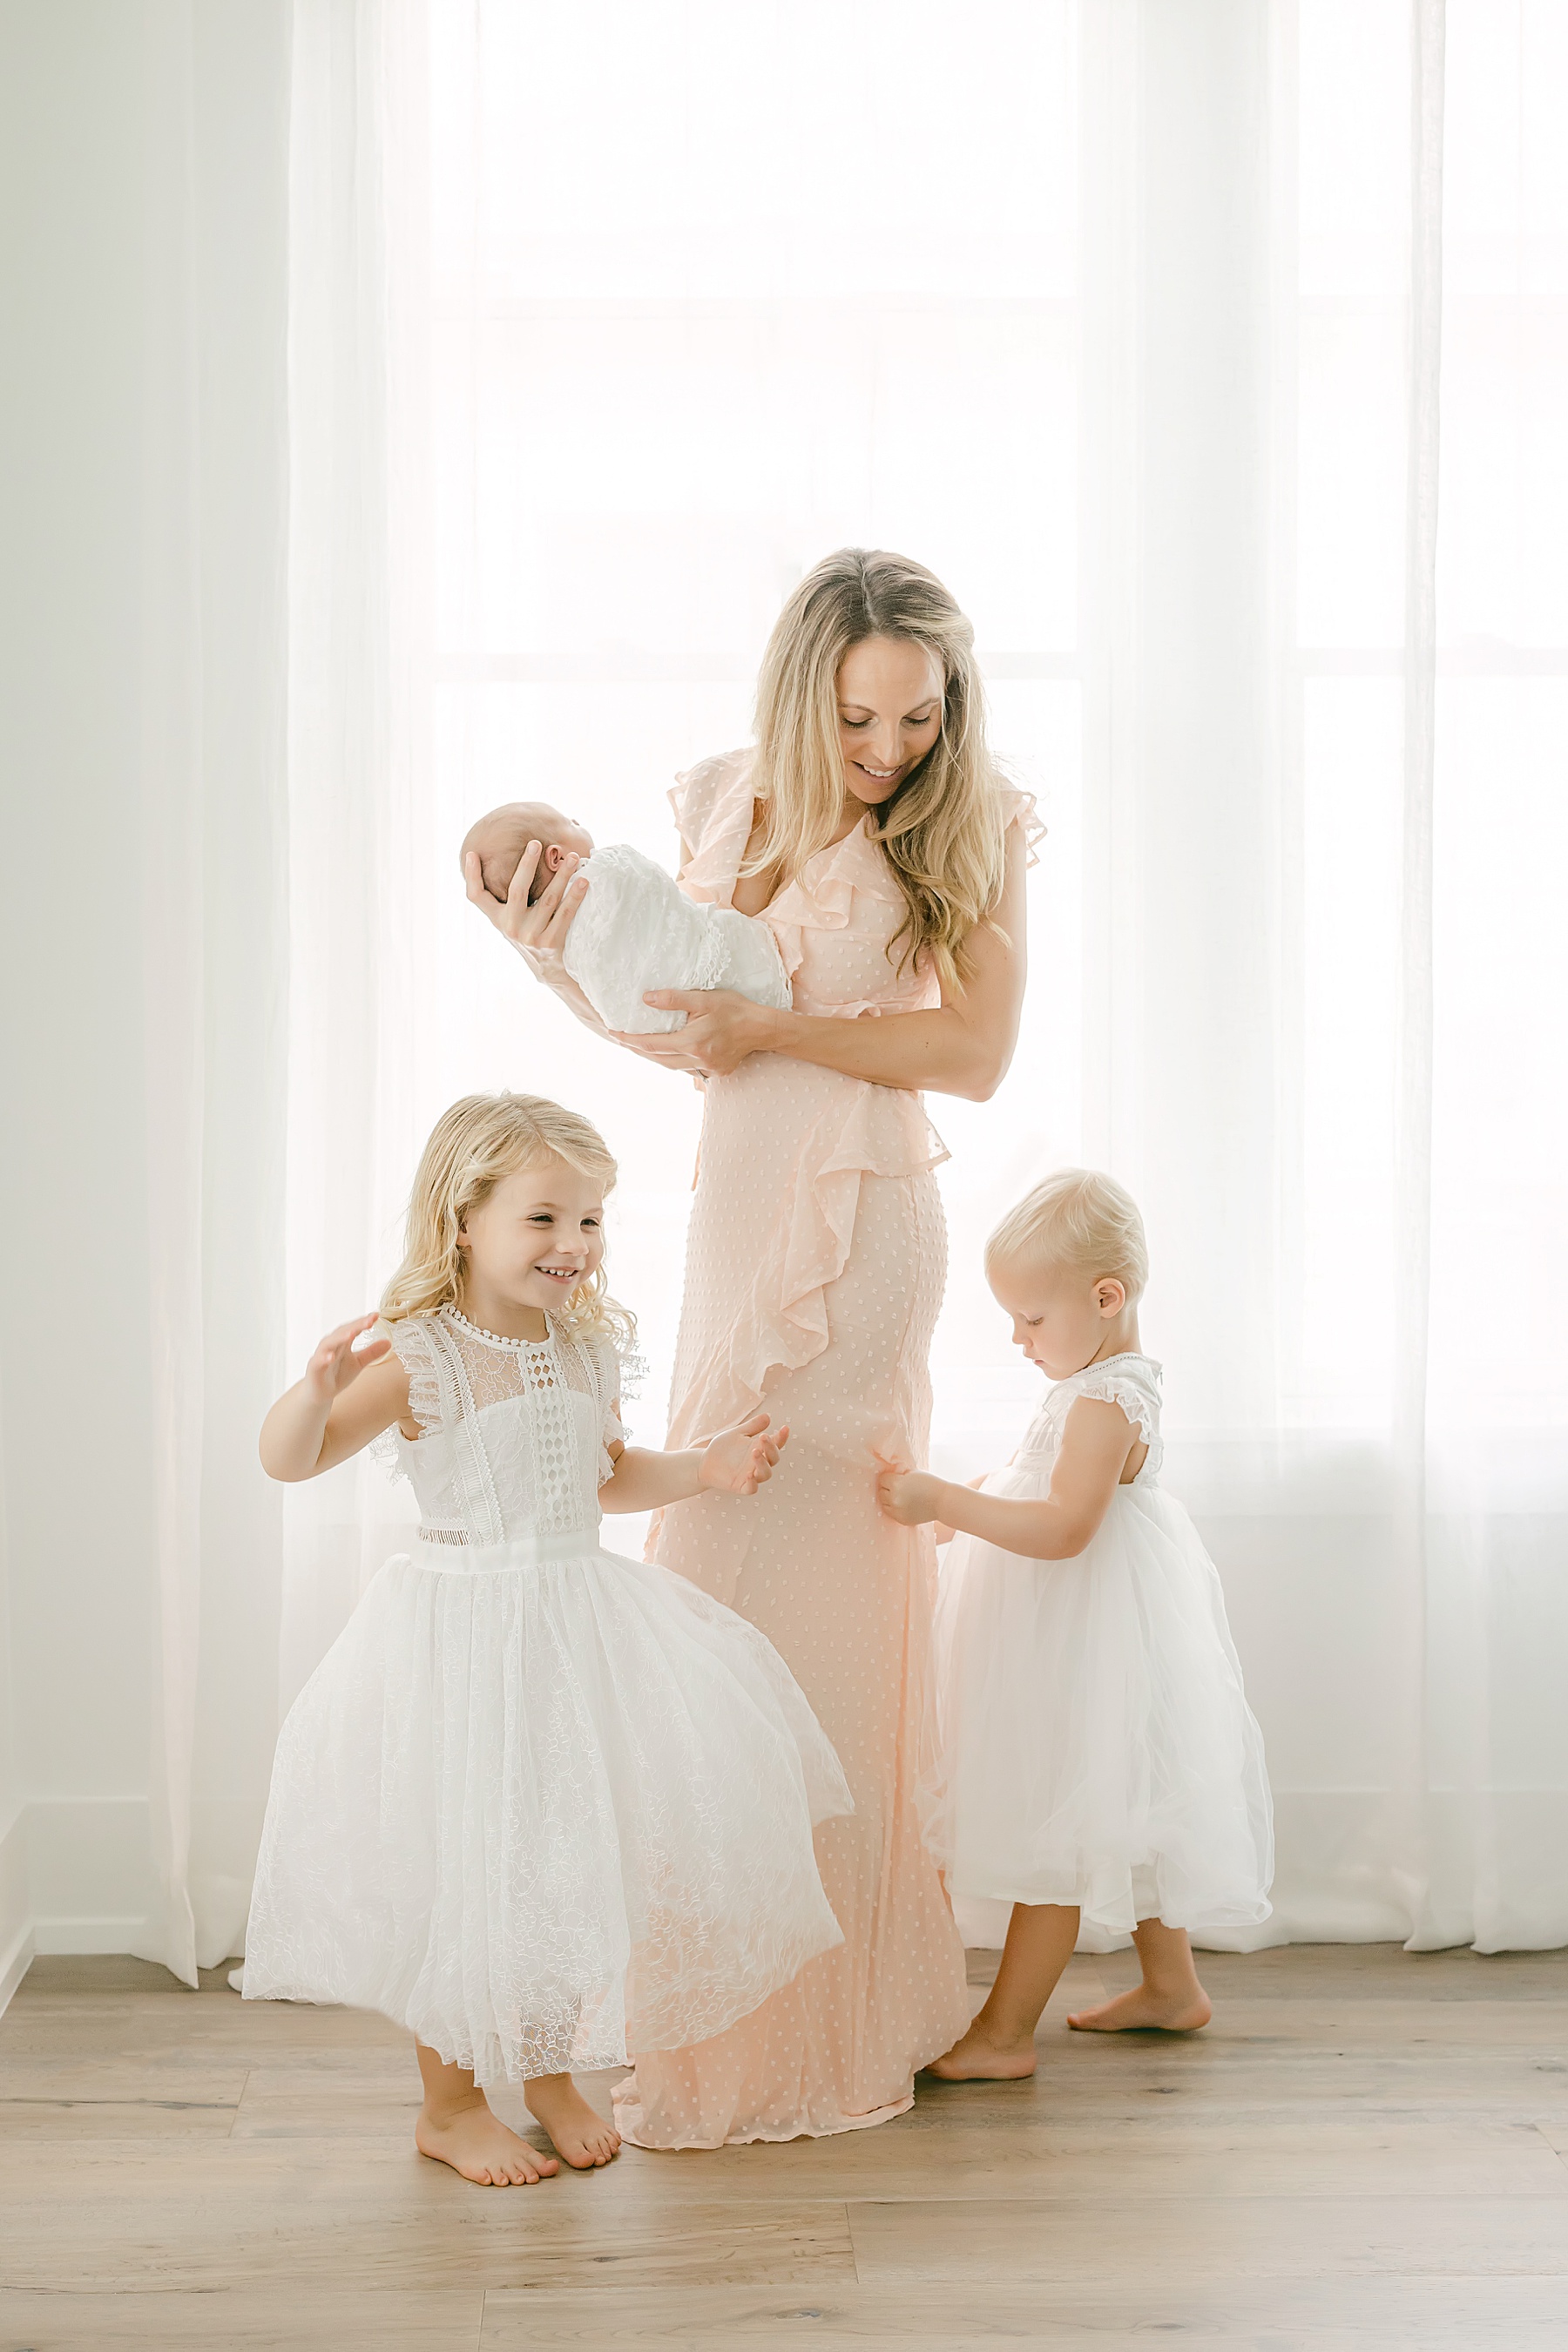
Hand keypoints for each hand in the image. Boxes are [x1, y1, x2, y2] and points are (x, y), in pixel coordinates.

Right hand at [303, 1313, 390, 1406]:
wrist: (321, 1393)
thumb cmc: (338, 1375)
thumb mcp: (358, 1363)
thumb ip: (371, 1353)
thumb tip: (389, 1342)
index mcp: (342, 1342)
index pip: (353, 1328)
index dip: (364, 1321)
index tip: (376, 1315)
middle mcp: (331, 1345)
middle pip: (343, 1332)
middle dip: (356, 1325)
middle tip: (370, 1321)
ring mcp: (321, 1356)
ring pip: (329, 1343)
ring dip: (339, 1338)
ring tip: (352, 1333)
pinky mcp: (314, 1368)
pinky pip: (318, 1361)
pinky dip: (324, 1358)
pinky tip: (331, 1357)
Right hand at [464, 842, 588, 987]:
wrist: (547, 967)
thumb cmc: (527, 931)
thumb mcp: (508, 917)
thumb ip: (502, 896)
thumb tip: (485, 858)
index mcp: (498, 918)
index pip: (476, 896)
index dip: (471, 875)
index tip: (473, 853)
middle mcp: (511, 927)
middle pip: (517, 890)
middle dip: (526, 864)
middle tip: (535, 843)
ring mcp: (532, 936)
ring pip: (548, 899)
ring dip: (562, 876)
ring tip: (573, 857)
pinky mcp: (552, 942)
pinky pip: (566, 913)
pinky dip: (575, 896)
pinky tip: (584, 881)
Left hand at [612, 988, 779, 1078]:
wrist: (764, 1028)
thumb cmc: (736, 1009)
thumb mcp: (704, 998)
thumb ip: (674, 999)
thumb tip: (646, 999)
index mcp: (692, 1043)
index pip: (651, 1044)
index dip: (630, 1040)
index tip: (614, 1034)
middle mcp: (698, 1060)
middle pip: (658, 1059)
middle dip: (639, 1050)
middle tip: (623, 1040)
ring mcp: (708, 1069)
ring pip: (673, 1066)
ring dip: (657, 1056)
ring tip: (643, 1045)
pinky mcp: (717, 1071)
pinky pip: (689, 1068)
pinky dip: (676, 1060)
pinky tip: (672, 1051)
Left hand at [699, 1410, 790, 1496]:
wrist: (705, 1462)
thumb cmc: (724, 1448)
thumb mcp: (738, 1434)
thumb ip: (752, 1426)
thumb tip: (767, 1416)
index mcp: (760, 1449)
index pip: (776, 1444)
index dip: (782, 1437)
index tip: (785, 1428)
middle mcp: (758, 1463)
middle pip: (773, 1459)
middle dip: (771, 1448)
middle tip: (763, 1437)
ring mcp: (751, 1476)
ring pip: (766, 1474)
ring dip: (763, 1464)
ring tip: (755, 1452)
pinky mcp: (741, 1486)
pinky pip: (751, 1488)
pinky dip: (753, 1483)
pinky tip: (749, 1475)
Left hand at [876, 1463, 944, 1526]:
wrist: (943, 1501)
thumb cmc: (930, 1484)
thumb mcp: (913, 1473)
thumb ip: (900, 1473)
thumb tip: (889, 1474)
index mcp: (897, 1484)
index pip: (882, 1479)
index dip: (890, 1477)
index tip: (897, 1477)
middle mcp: (895, 1498)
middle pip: (881, 1492)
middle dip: (888, 1488)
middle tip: (899, 1487)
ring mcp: (898, 1511)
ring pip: (884, 1503)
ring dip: (889, 1499)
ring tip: (901, 1496)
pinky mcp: (902, 1520)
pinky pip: (891, 1513)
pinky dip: (895, 1508)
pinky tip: (905, 1504)